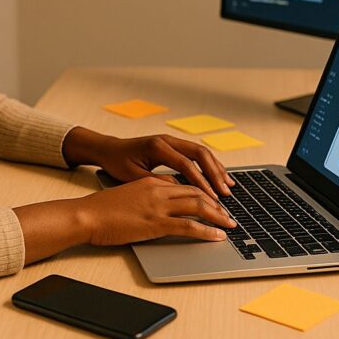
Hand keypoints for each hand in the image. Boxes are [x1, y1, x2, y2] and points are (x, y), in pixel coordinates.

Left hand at [63, 127, 234, 197]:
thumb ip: (156, 183)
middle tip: (226, 193)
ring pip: (201, 152)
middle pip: (200, 153)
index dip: (201, 182)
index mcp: (157, 146)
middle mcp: (167, 140)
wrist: (109, 150)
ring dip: (216, 169)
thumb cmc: (118, 164)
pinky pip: (196, 154)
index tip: (212, 198)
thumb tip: (178, 192)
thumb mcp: (133, 176)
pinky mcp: (173, 146)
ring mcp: (172, 140)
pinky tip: (218, 177)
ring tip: (229, 186)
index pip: (186, 164)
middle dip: (215, 174)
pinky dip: (209, 166)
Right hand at [76, 176, 235, 245]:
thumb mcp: (128, 195)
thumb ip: (147, 196)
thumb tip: (160, 204)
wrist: (86, 215)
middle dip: (216, 202)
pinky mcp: (156, 223)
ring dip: (218, 215)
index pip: (186, 183)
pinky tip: (217, 236)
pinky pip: (189, 226)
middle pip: (197, 191)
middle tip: (228, 213)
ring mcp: (158, 206)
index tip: (214, 201)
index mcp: (151, 182)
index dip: (203, 192)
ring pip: (198, 205)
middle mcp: (158, 190)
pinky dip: (207, 231)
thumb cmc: (102, 209)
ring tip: (229, 224)